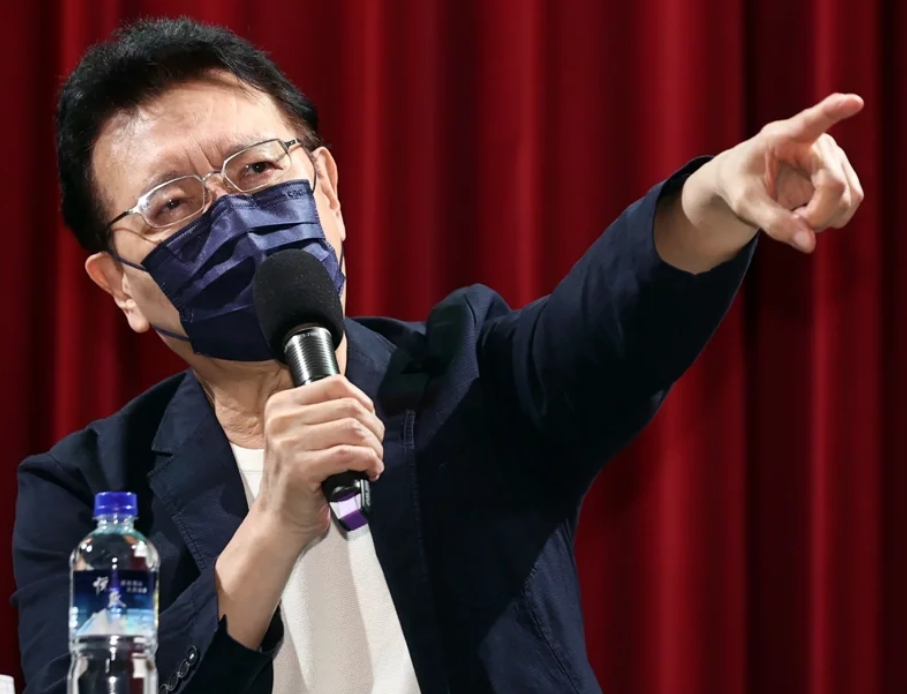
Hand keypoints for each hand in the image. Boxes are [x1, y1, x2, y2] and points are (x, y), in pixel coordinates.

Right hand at [255, 375, 384, 545]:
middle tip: (376, 447)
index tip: (371, 420)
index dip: (363, 400)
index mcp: (282, 405)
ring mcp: (289, 443)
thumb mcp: (300, 436)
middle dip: (374, 428)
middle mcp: (282, 419)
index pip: (335, 384)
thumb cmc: (295, 478)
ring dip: (374, 447)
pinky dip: (370, 462)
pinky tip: (371, 472)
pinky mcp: (301, 467)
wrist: (277, 520)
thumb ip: (324, 415)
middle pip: (349, 407)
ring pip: (353, 429)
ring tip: (374, 461)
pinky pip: (350, 454)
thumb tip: (365, 407)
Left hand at [710, 93, 864, 252]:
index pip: (812, 120)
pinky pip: (849, 204)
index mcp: (783, 136)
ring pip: (848, 198)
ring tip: (793, 216)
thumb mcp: (744, 204)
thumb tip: (809, 245)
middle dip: (815, 216)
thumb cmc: (739, 183)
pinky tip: (806, 216)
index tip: (852, 101)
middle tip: (790, 222)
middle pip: (834, 186)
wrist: (743, 180)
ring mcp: (834, 158)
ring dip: (822, 220)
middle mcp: (817, 142)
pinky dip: (829, 220)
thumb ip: (773, 223)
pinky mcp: (842, 175)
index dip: (834, 111)